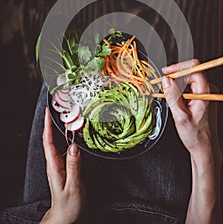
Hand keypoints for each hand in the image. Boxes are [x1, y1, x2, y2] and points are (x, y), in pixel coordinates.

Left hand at [40, 108, 85, 223]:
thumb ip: (74, 166)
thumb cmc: (68, 204)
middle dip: (50, 123)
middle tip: (55, 109)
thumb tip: (74, 147)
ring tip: (61, 117)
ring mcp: (57, 165)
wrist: (64, 215)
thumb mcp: (73, 185)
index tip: (48, 113)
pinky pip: (62, 149)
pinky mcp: (63, 167)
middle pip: (49, 139)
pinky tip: (69, 135)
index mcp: (54, 166)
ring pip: (55, 143)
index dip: (47, 126)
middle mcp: (54, 163)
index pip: (48, 141)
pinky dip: (64, 138)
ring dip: (56, 129)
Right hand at [162, 59, 220, 157]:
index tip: (166, 72)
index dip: (178, 68)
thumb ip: (172, 96)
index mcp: (206, 92)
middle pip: (191, 73)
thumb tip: (166, 81)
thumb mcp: (180, 116)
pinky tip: (176, 102)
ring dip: (177, 86)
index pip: (194, 68)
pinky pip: (190, 88)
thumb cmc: (196, 136)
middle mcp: (209, 91)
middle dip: (175, 78)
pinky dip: (180, 92)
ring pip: (189, 81)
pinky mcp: (203, 98)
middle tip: (163, 84)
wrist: (205, 148)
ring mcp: (206, 94)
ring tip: (170, 97)